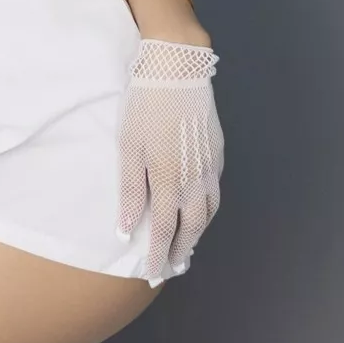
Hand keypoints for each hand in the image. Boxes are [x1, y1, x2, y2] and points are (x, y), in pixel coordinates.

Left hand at [116, 39, 223, 279]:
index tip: (153, 273)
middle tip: (172, 268)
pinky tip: (199, 212)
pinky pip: (215, 192)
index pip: (164, 230)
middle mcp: (195, 179)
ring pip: (209, 212)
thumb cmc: (145, 105)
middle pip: (192, 227)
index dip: (158, 254)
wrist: (179, 69)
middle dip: (181, 250)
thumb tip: (126, 229)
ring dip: (198, 234)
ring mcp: (210, 166)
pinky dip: (208, 210)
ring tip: (186, 248)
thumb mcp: (128, 146)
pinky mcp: (218, 153)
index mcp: (169, 179)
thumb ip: (129, 191)